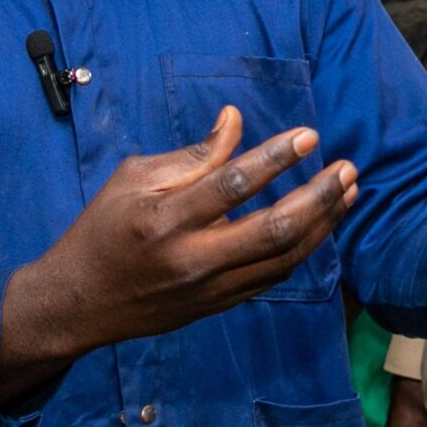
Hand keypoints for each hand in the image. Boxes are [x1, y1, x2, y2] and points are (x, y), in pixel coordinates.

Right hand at [0, 108, 353, 396]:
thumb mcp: (132, 179)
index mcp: (165, 220)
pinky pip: (274, 277)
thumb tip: (236, 120)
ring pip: (284, 258)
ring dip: (323, 224)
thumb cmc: (103, 228)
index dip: (274, 158)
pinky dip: (304, 249)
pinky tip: (321, 223)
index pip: (231, 185)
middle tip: (346, 168)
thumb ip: (191, 155)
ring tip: (347, 192)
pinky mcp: (219, 306)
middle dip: (318, 197)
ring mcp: (209, 288)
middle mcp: (192, 258)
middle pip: (274, 230)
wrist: (79, 303)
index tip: (309, 136)